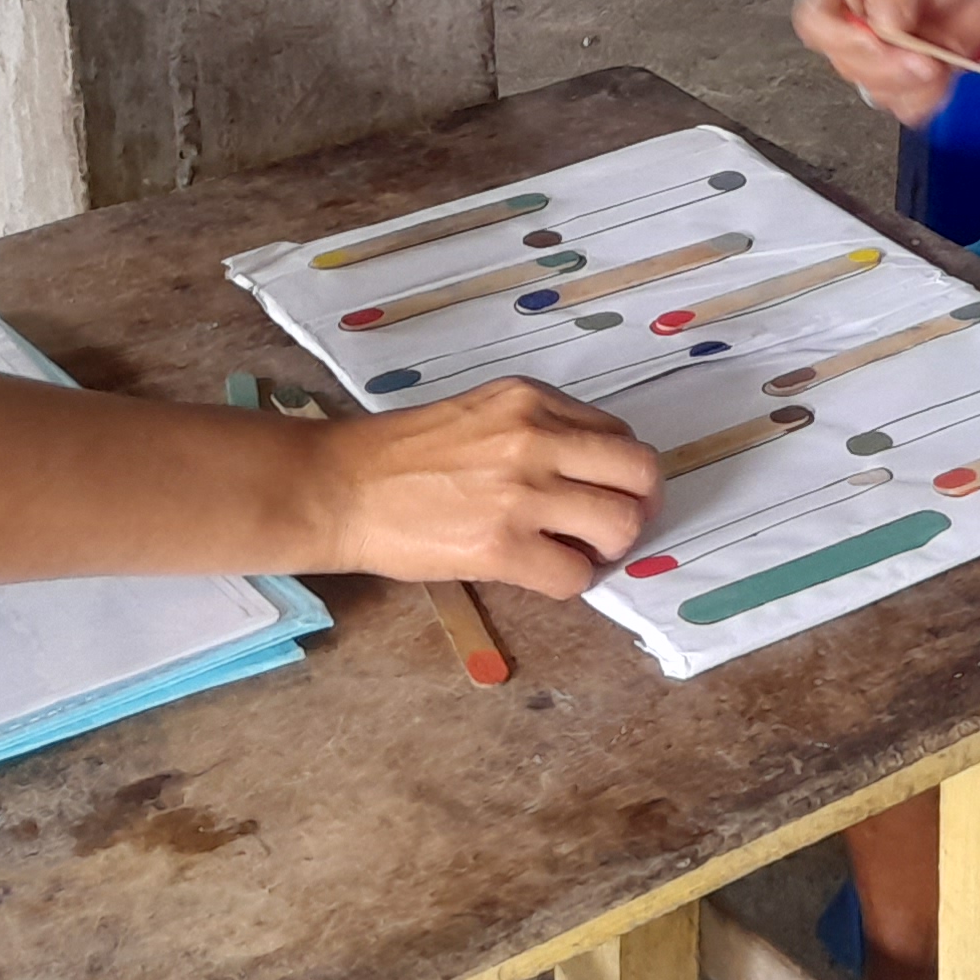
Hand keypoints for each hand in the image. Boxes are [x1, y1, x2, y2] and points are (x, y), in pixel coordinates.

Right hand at [311, 378, 662, 596]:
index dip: (618, 470)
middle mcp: (535, 437)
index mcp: (531, 399)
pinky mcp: (501, 547)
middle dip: (637, 506)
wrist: (339, 487)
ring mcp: (521, 493)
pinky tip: (540, 571)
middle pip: (640, 473)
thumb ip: (538, 430)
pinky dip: (569, 581)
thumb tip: (591, 473)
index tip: (602, 491)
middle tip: (611, 527)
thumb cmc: (400, 455)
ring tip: (576, 551)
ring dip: (608, 548)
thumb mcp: (482, 413)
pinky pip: (575, 576)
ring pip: (620, 526)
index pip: (618, 433)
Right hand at [793, 0, 979, 126]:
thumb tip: (883, 26)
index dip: (841, 39)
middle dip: (891, 66)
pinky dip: (928, 95)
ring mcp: (869, 61)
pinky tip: (942, 72)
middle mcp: (846, 29)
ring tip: (939, 57)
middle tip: (926, 55)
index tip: (878, 40)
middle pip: (847, 65)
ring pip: (875, 91)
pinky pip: (902, 105)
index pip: (813, 22)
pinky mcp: (894, 85)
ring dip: (914, 81)